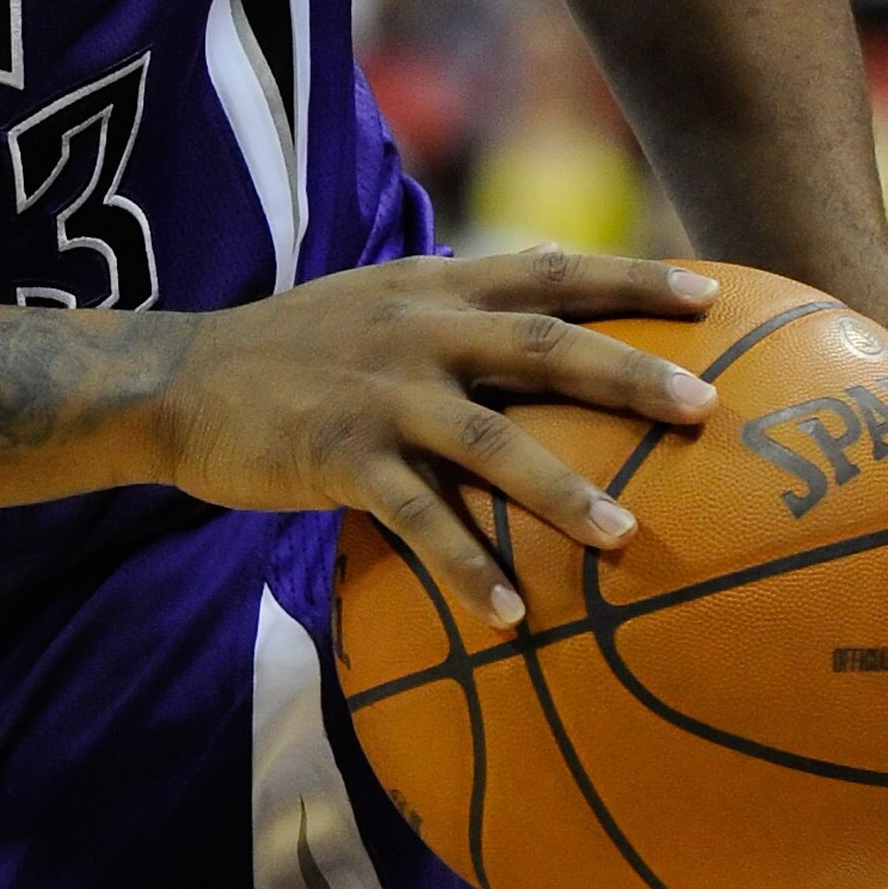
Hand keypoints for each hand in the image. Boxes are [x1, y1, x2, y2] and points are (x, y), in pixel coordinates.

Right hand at [158, 247, 717, 624]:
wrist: (176, 379)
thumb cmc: (289, 349)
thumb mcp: (376, 299)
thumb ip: (458, 298)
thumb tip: (551, 279)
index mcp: (433, 288)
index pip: (548, 271)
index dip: (629, 278)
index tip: (710, 291)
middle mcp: (416, 330)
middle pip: (540, 344)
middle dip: (627, 370)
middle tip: (705, 404)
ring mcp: (378, 391)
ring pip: (487, 439)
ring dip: (560, 488)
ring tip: (625, 535)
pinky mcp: (337, 454)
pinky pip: (414, 518)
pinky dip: (463, 566)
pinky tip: (509, 617)